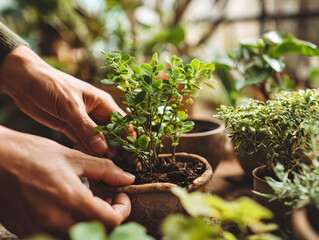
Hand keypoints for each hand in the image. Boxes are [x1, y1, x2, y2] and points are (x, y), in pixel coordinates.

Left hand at [0, 46, 123, 155]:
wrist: (24, 81)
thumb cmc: (51, 85)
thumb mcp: (70, 106)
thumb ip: (86, 128)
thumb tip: (103, 150)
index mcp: (103, 103)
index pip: (123, 124)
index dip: (129, 140)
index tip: (132, 157)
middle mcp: (97, 113)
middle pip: (113, 135)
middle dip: (116, 150)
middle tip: (116, 167)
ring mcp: (84, 122)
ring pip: (98, 141)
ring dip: (100, 153)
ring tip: (102, 167)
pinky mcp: (71, 128)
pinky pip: (83, 143)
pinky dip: (86, 151)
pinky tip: (86, 160)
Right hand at [0, 126, 134, 236]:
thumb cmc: (31, 153)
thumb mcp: (72, 157)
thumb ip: (104, 169)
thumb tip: (127, 178)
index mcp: (69, 198)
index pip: (110, 220)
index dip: (122, 209)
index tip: (120, 197)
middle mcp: (54, 220)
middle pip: (96, 233)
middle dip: (108, 217)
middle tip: (105, 199)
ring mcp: (37, 229)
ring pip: (76, 235)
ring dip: (89, 223)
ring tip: (87, 202)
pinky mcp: (25, 230)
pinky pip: (55, 235)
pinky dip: (69, 225)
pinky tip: (67, 207)